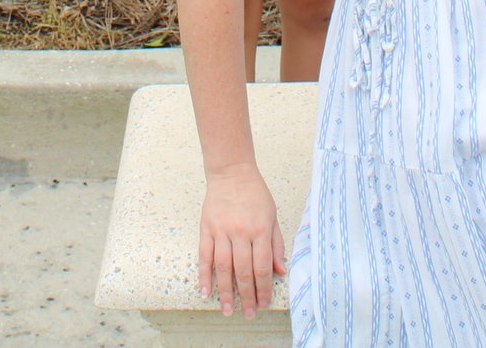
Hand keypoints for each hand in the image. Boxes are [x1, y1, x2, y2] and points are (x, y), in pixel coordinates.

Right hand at [197, 166, 287, 319]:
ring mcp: (222, 231)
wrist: (232, 172)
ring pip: (223, 267)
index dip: (263, 288)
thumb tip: (280, 270)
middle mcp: (241, 232)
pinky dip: (204, 275)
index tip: (263, 303)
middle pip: (243, 271)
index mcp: (260, 230)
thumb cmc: (255, 193)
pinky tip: (206, 291)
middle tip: (247, 313)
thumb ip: (276, 244)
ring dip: (226, 291)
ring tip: (227, 309)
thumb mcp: (272, 216)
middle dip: (246, 296)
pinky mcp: (207, 228)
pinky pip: (205, 256)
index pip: (262, 266)